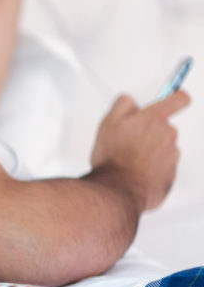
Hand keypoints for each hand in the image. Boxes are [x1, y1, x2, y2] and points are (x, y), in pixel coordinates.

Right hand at [90, 89, 188, 210]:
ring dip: (151, 151)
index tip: (173, 98)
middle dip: (151, 132)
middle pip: (166, 127)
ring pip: (164, 148)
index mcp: (154, 119)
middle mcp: (168, 135)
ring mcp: (172, 155)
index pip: (179, 99)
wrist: (117, 189)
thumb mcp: (107, 124)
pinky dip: (152, 168)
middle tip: (131, 141)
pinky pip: (163, 166)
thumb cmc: (113, 159)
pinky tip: (135, 171)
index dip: (176, 97)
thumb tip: (130, 101)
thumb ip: (122, 105)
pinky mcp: (171, 174)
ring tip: (130, 160)